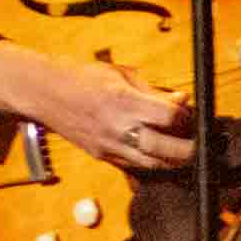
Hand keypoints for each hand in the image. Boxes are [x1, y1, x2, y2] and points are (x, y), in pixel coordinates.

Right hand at [0, 42, 195, 171]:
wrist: (42, 92)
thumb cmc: (80, 76)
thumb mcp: (120, 74)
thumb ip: (152, 91)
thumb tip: (181, 101)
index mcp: (123, 100)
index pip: (168, 117)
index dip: (186, 117)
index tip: (190, 113)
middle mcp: (117, 127)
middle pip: (165, 149)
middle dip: (188, 148)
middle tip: (197, 141)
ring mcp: (109, 146)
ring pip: (153, 165)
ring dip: (173, 160)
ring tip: (182, 150)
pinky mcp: (102, 156)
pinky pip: (134, 166)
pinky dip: (152, 163)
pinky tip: (159, 153)